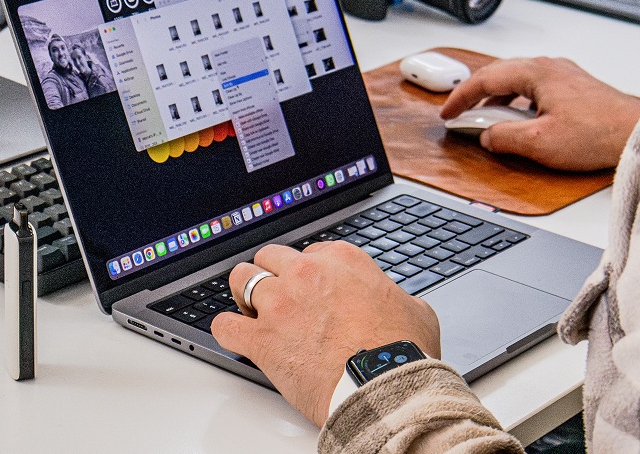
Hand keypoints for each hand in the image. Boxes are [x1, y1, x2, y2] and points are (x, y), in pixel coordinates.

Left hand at [210, 241, 439, 426]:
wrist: (387, 387)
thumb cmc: (403, 353)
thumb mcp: (416, 310)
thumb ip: (395, 296)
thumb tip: (396, 303)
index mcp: (343, 260)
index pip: (310, 252)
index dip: (309, 273)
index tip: (311, 289)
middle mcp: (307, 274)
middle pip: (271, 257)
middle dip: (274, 275)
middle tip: (281, 298)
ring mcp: (280, 304)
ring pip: (241, 279)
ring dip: (246, 295)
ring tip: (253, 312)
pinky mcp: (261, 339)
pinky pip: (224, 325)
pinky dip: (228, 330)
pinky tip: (237, 337)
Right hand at [441, 57, 639, 170]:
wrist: (637, 134)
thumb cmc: (598, 134)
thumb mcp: (539, 142)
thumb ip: (504, 138)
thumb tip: (486, 136)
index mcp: (537, 73)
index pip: (486, 79)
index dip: (461, 98)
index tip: (448, 112)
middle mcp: (551, 68)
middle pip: (500, 74)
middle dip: (476, 94)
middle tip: (461, 112)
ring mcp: (565, 76)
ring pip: (518, 80)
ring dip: (498, 99)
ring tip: (487, 118)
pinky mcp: (576, 88)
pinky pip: (536, 88)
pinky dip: (518, 101)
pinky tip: (520, 119)